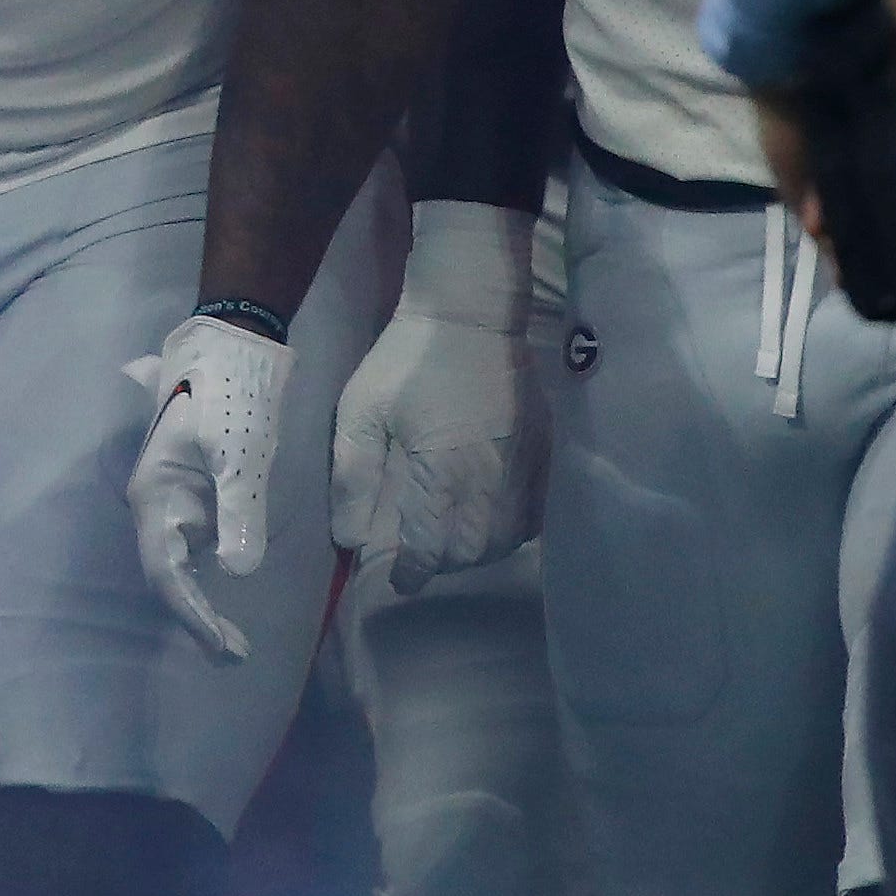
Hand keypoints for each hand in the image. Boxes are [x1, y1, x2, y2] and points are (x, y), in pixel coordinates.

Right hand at [127, 315, 293, 660]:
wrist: (228, 346)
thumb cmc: (231, 396)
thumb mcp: (240, 455)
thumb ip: (239, 513)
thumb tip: (240, 574)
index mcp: (156, 495)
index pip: (166, 573)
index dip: (193, 616)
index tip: (226, 649)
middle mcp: (156, 504)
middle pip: (167, 575)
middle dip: (196, 619)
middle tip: (237, 654)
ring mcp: (172, 499)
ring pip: (177, 564)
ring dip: (201, 603)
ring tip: (233, 640)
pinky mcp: (192, 493)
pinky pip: (192, 547)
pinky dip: (207, 578)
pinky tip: (226, 591)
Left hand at [330, 202, 547, 591]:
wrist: (470, 314)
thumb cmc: (404, 361)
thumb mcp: (361, 412)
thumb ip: (353, 478)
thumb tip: (350, 539)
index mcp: (443, 468)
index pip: (431, 546)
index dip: (412, 571)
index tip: (398, 580)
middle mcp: (493, 476)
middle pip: (473, 550)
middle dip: (444, 562)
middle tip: (420, 555)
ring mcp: (526, 466)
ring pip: (508, 538)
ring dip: (477, 550)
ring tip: (450, 540)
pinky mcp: (545, 453)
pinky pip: (534, 515)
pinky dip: (510, 530)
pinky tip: (486, 520)